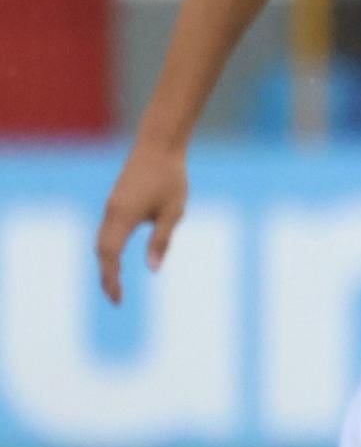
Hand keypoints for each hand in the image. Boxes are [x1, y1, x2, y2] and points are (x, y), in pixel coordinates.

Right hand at [94, 141, 187, 304]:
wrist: (158, 146)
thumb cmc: (170, 178)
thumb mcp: (173, 212)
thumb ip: (161, 241)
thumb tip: (153, 269)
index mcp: (123, 216)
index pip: (110, 256)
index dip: (112, 279)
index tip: (118, 299)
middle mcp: (111, 213)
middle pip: (102, 252)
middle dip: (107, 276)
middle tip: (116, 299)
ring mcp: (111, 207)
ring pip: (102, 241)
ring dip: (106, 263)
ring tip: (115, 285)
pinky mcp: (115, 202)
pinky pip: (107, 231)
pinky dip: (108, 249)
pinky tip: (115, 260)